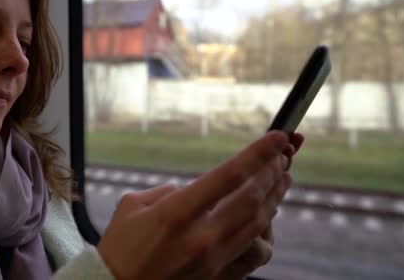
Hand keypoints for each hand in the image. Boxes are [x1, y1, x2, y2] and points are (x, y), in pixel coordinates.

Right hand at [97, 131, 298, 279]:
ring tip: (283, 176)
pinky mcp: (219, 276)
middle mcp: (201, 237)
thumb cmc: (120, 247)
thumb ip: (167, 192)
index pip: (229, 176)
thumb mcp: (132, 206)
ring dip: (276, 195)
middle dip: (273, 170)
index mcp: (175, 213)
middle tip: (283, 152)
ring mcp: (213, 259)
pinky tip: (267, 214)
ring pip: (260, 222)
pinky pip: (254, 250)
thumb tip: (191, 189)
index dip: (258, 153)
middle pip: (253, 197)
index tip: (278, 137)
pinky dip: (266, 227)